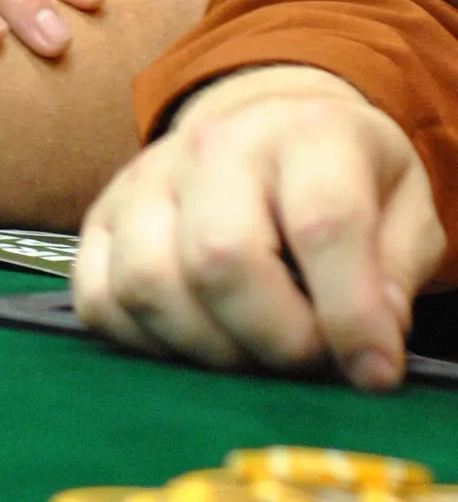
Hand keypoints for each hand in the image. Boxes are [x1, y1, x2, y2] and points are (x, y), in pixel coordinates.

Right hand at [73, 67, 446, 387]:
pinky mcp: (100, 216)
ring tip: (252, 351)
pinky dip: (144, 342)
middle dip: (274, 340)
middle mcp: (216, 143)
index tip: (373, 370)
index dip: (351, 316)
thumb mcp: (403, 211)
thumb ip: (395, 279)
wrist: (269, 130)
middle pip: (221, 258)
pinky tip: (195, 339)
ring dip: (207, 348)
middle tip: (307, 360)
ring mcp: (146, 177)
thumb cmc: (345, 182)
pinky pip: (98, 298)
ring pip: (149, 283)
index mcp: (308, 132)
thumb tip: (364, 350)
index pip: (323, 224)